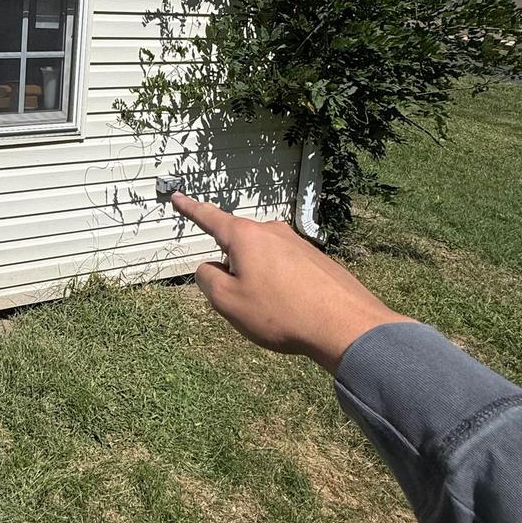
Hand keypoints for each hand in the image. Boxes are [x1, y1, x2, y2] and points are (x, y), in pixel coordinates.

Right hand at [171, 194, 414, 372]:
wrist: (345, 325)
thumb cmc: (281, 313)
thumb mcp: (228, 302)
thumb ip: (207, 280)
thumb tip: (212, 268)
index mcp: (245, 236)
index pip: (209, 218)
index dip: (190, 209)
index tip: (176, 196)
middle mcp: (271, 231)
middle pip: (237, 248)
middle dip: (233, 273)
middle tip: (247, 305)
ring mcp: (297, 243)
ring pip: (262, 263)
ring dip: (259, 284)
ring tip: (276, 313)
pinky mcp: (317, 259)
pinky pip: (286, 272)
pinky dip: (282, 290)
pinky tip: (295, 311)